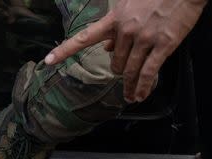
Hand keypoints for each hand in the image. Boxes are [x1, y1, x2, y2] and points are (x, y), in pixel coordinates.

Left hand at [44, 0, 206, 102]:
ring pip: (130, 70)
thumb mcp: (129, 5)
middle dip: (118, 70)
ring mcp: (145, 39)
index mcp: (114, 20)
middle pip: (115, 61)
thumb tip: (106, 47)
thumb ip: (115, 26)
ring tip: (131, 96)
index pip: (84, 38)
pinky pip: (149, 72)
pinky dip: (143, 87)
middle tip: (122, 75)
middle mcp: (126, 31)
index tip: (48, 60)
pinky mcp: (163, 45)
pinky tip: (140, 95)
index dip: (65, 50)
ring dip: (129, 85)